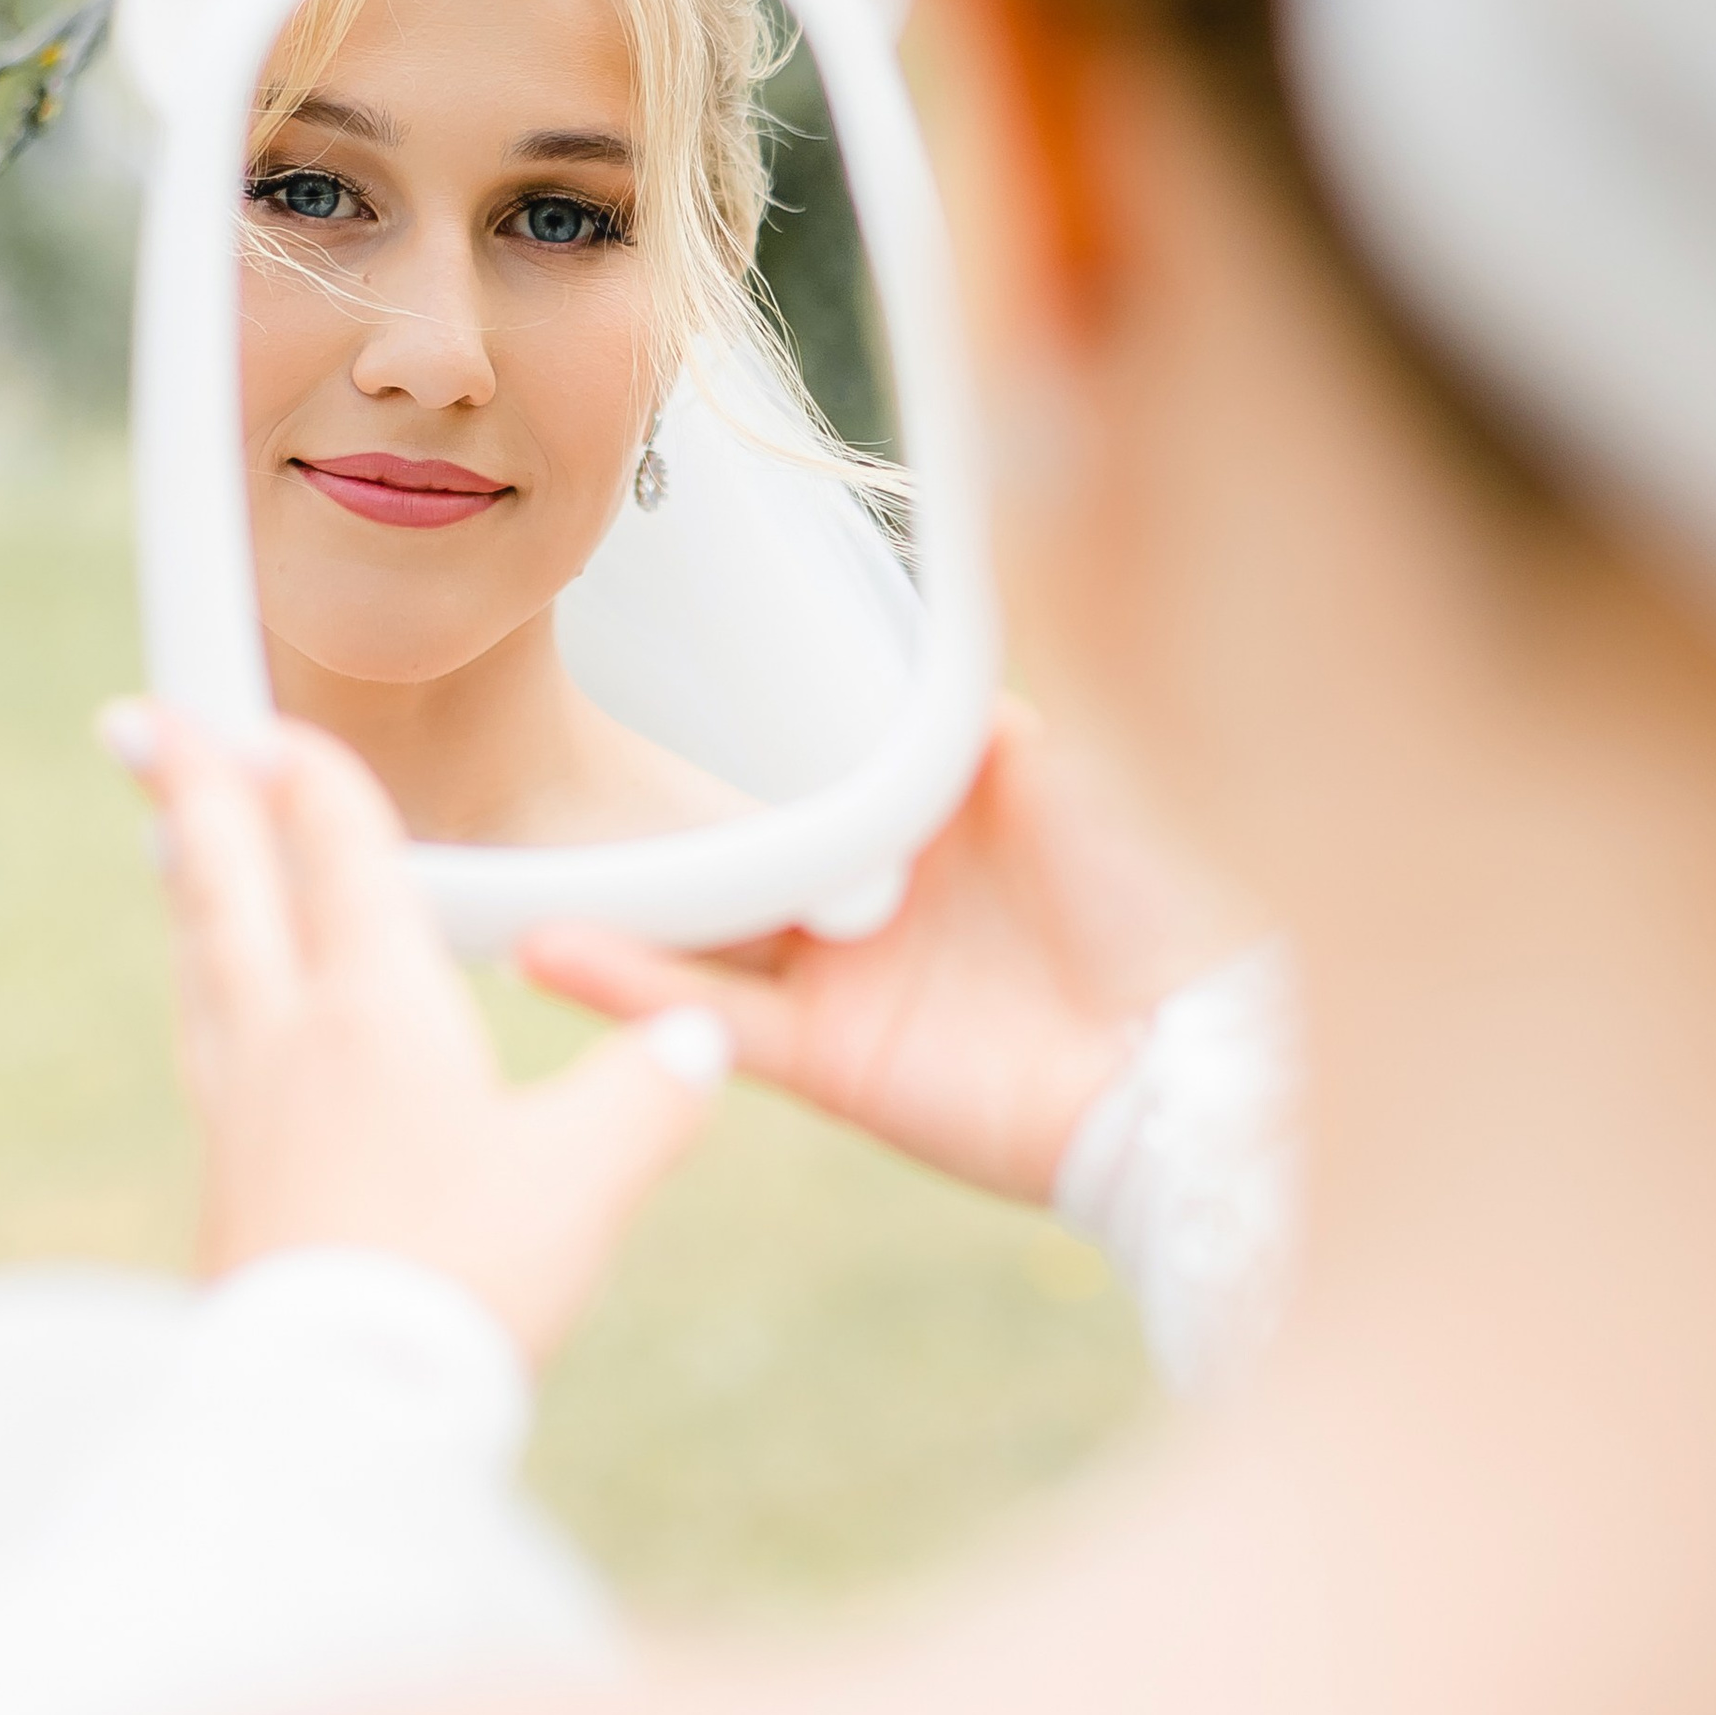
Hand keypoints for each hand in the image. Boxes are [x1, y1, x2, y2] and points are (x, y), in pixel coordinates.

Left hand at [102, 702, 729, 1365]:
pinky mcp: (225, 1180)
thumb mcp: (587, 1176)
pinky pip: (204, 1038)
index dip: (308, 776)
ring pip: (202, 959)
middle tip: (134, 721)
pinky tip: (208, 1007)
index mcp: (373, 1006)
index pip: (335, 854)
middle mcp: (287, 1035)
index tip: (273, 716)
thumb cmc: (459, 1279)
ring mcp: (240, 1108)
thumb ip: (648, 1091)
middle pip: (224, 882)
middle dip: (186, 790)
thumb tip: (699, 1036)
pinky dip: (202, 983)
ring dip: (186, 880)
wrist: (331, 1411)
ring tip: (167, 839)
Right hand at [519, 705, 1254, 1208]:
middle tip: (535, 781)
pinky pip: (718, 1018)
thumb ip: (973, 720)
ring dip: (613, 905)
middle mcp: (879, 907)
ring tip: (509, 862)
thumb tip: (909, 651)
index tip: (636, 691)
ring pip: (706, 936)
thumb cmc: (1167, 901)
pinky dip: (635, 986)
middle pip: (738, 861)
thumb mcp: (1070, 769)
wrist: (1206, 1051)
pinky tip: (552, 947)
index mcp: (932, 828)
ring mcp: (849, 988)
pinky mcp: (834, 1063)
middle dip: (642, 830)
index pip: (805, 780)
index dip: (729, 748)